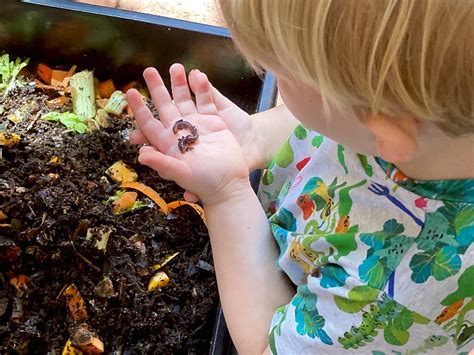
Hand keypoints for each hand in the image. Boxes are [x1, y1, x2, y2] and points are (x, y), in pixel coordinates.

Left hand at [126, 66, 250, 205]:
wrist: (230, 182)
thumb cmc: (204, 183)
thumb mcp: (183, 174)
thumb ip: (163, 164)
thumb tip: (141, 155)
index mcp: (168, 143)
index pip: (149, 123)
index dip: (139, 108)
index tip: (130, 92)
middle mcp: (180, 131)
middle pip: (165, 106)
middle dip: (157, 88)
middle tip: (149, 70)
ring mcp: (197, 125)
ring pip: (185, 100)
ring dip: (179, 84)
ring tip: (175, 66)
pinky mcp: (214, 122)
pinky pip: (206, 102)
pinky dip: (202, 89)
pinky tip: (198, 75)